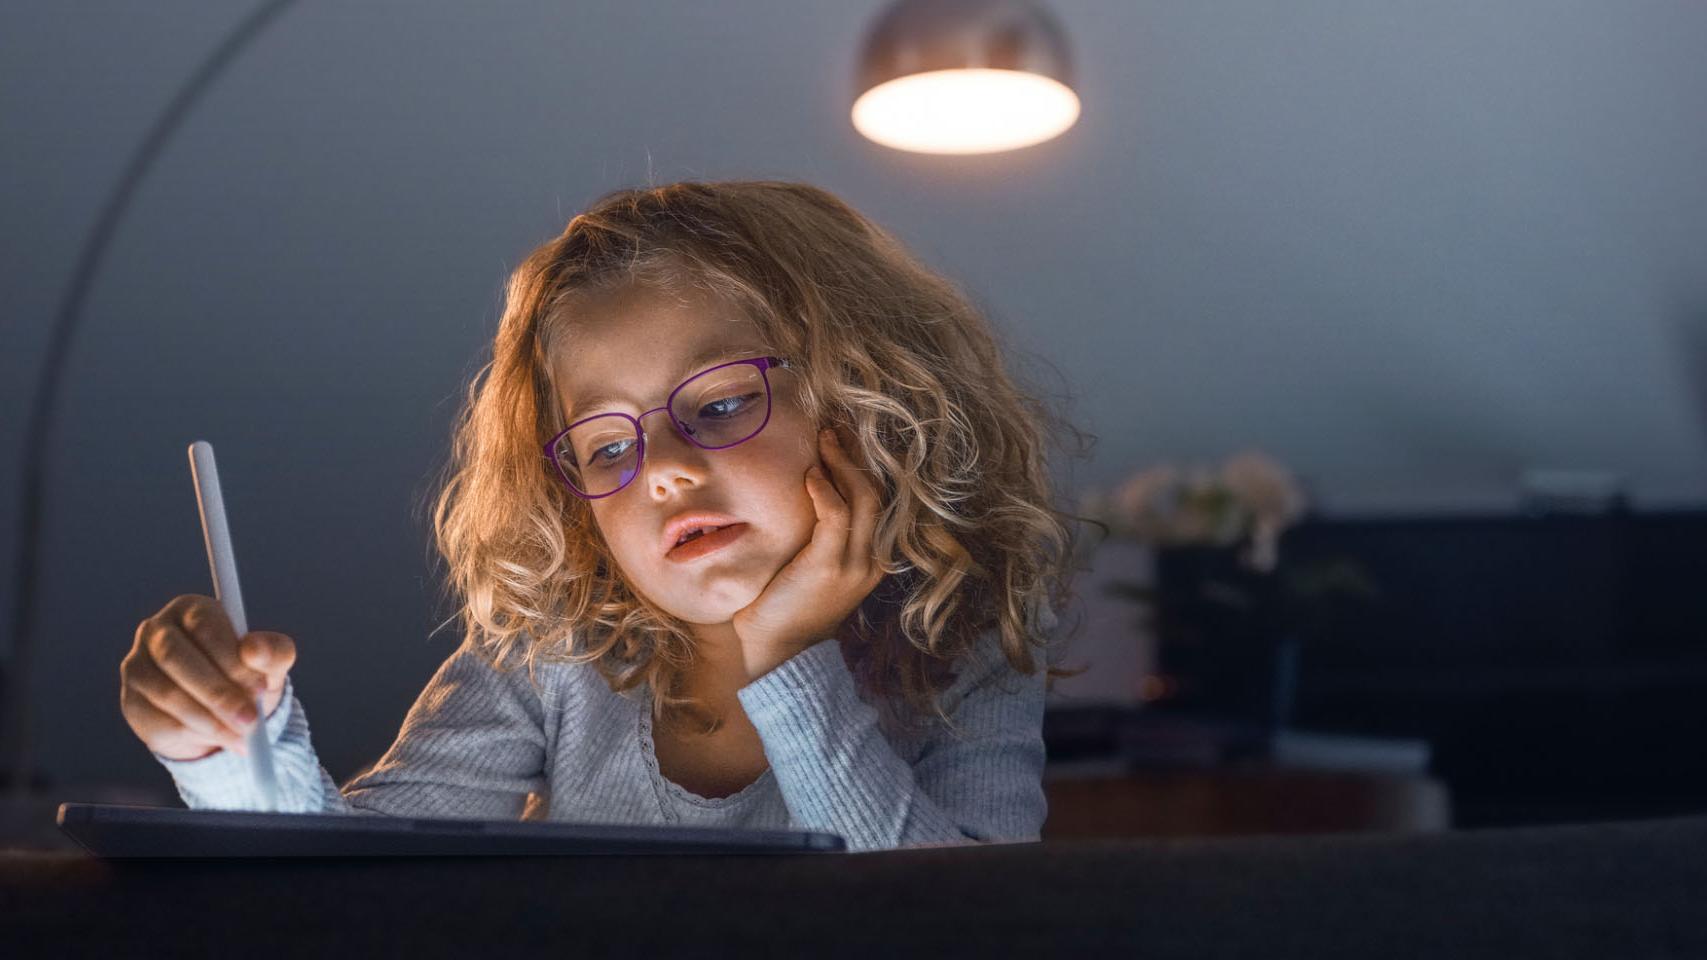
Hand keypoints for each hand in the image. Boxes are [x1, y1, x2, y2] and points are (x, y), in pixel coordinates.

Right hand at [120, 594, 296, 760]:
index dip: (232, 659)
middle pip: (176, 657)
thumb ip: (273, 652)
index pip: (204, 627)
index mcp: (191, 610)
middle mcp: (156, 631)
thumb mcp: (270, 665)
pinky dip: (194, 733)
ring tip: (242, 736)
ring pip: (167, 693)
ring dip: (209, 719)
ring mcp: (137, 666)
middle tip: (249, 719)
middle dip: (217, 692)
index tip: (260, 688)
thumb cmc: (246, 677)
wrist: (224, 715)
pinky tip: (221, 739)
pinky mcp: (132, 702)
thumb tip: (255, 649)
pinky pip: (159, 720)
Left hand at [731, 426, 886, 681]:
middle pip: (875, 494)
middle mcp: (871, 561)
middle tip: (834, 429)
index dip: (864, 467)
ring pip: (862, 499)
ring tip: (824, 440)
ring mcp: (855, 565)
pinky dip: (825, 489)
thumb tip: (806, 491)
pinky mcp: (829, 566)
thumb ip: (819, 537)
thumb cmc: (784, 608)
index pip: (878, 502)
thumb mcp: (812, 568)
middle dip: (856, 457)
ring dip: (843, 464)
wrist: (776, 651)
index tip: (844, 440)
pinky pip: (836, 516)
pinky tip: (811, 473)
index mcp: (871, 562)